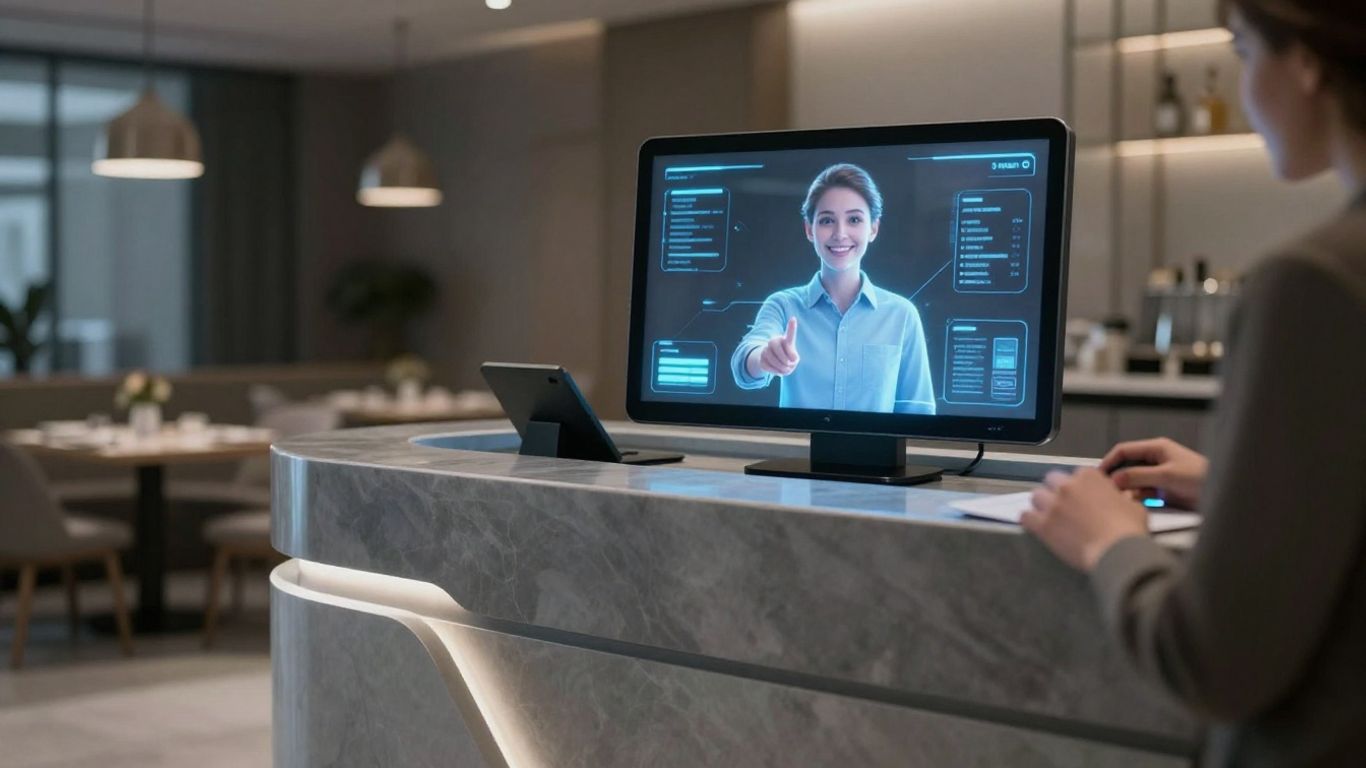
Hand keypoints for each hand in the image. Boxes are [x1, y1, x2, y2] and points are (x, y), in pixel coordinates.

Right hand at [753, 318, 800, 376]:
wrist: (774, 363)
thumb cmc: (788, 359)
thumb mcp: (794, 360)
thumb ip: (793, 360)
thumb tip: (786, 362)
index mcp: (785, 340)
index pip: (789, 334)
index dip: (792, 327)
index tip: (793, 318)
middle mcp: (774, 341)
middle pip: (775, 345)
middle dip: (783, 357)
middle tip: (790, 364)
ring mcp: (766, 349)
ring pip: (770, 356)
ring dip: (780, 366)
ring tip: (785, 369)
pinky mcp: (761, 358)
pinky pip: (767, 365)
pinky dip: (774, 370)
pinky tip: (778, 370)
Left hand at [1021, 468, 1148, 571]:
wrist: (1117, 550)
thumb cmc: (1129, 529)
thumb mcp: (1133, 506)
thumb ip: (1121, 498)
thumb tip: (1120, 499)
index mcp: (1089, 477)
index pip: (1078, 474)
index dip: (1081, 487)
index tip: (1084, 497)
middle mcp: (1067, 486)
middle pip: (1052, 480)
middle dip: (1058, 491)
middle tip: (1065, 506)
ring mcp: (1053, 505)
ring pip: (1037, 496)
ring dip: (1042, 504)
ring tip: (1050, 516)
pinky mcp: (1043, 524)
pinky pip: (1025, 516)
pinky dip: (1029, 520)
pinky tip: (1035, 526)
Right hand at [1099, 437, 1208, 509]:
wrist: (1222, 493)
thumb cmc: (1202, 477)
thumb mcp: (1166, 475)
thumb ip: (1138, 476)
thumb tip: (1116, 479)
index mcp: (1157, 449)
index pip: (1124, 451)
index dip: (1109, 462)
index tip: (1097, 475)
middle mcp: (1156, 461)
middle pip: (1127, 468)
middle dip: (1117, 479)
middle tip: (1107, 490)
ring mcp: (1159, 477)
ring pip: (1133, 483)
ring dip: (1127, 491)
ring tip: (1122, 500)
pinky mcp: (1163, 492)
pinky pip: (1142, 494)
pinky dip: (1137, 499)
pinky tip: (1136, 505)